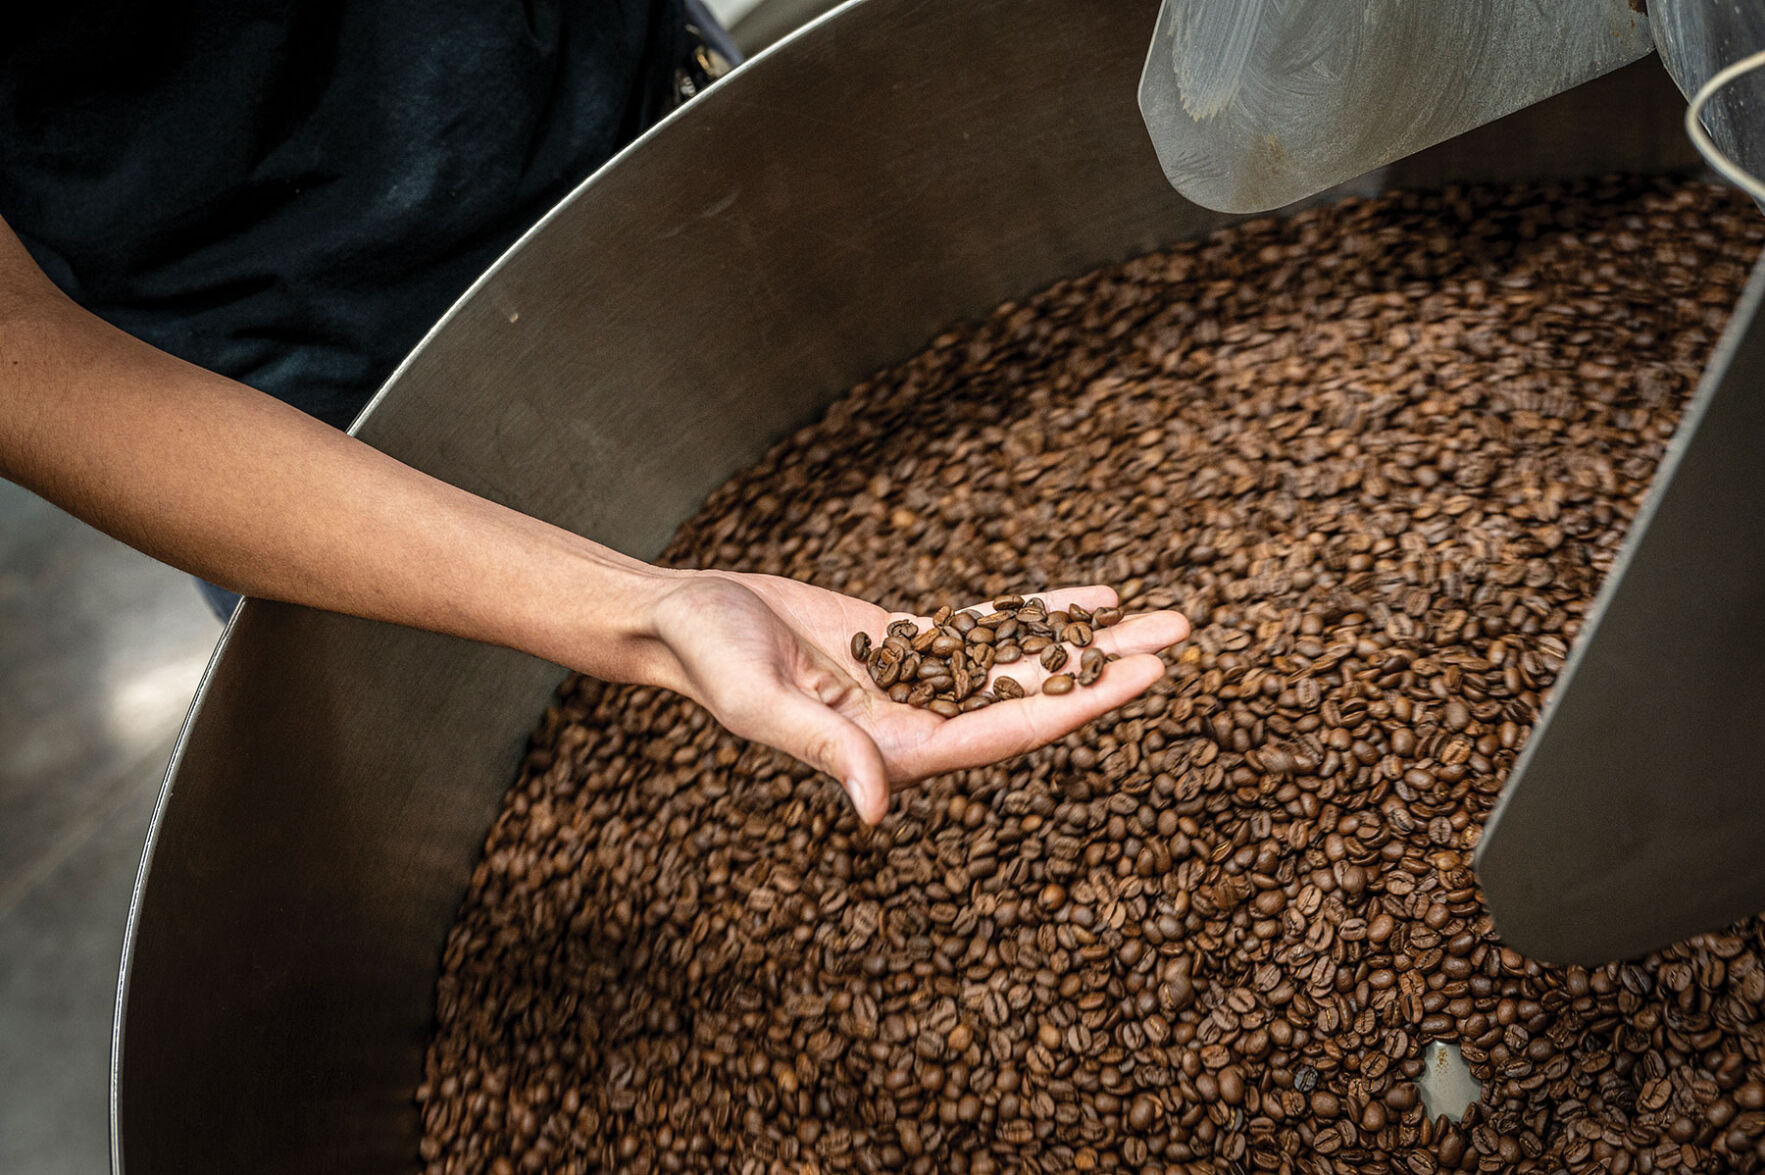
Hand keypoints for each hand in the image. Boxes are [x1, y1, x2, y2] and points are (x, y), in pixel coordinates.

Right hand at [644, 571, 1189, 822]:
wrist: (683, 619)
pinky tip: (1095, 596)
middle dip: (1107, 669)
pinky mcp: (908, 639)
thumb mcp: (765, 706)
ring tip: (1165, 616)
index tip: (1141, 677)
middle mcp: (919, 722)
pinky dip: (1041, 612)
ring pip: (1023, 660)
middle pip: (1034, 696)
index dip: (1077, 705)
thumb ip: (829, 749)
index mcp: (894, 750)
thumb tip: (878, 809)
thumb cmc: (711, 663)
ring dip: (1091, 640)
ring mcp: (920, 680)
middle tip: (1182, 636)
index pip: (1005, 731)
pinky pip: (989, 628)